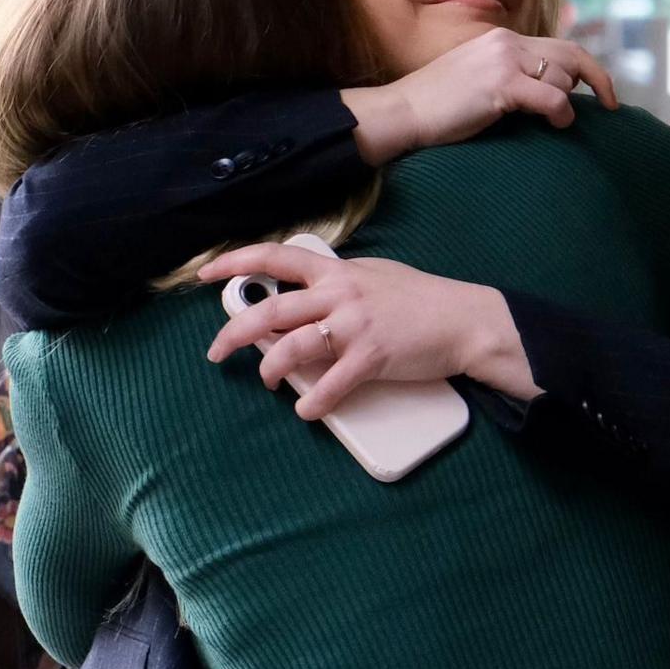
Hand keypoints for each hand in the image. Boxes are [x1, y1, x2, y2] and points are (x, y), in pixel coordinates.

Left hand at [199, 243, 539, 418]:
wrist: (463, 320)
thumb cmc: (419, 300)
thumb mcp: (373, 277)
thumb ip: (336, 284)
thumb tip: (301, 298)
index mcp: (336, 271)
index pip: (276, 257)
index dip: (236, 263)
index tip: (206, 275)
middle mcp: (339, 293)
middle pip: (270, 310)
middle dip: (234, 334)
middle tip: (216, 353)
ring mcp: (354, 324)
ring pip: (290, 347)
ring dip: (271, 369)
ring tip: (269, 382)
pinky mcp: (371, 355)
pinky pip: (330, 384)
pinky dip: (312, 403)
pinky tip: (307, 411)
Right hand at [341, 28, 616, 163]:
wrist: (401, 112)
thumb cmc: (436, 107)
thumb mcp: (477, 80)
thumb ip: (509, 76)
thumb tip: (548, 93)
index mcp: (501, 39)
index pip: (559, 47)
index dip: (588, 68)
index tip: (604, 93)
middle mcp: (506, 42)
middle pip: (570, 56)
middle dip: (595, 81)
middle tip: (610, 106)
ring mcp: (503, 61)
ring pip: (561, 78)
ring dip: (565, 103)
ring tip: (555, 122)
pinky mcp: (500, 84)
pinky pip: (551, 96)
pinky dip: (561, 112)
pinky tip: (556, 124)